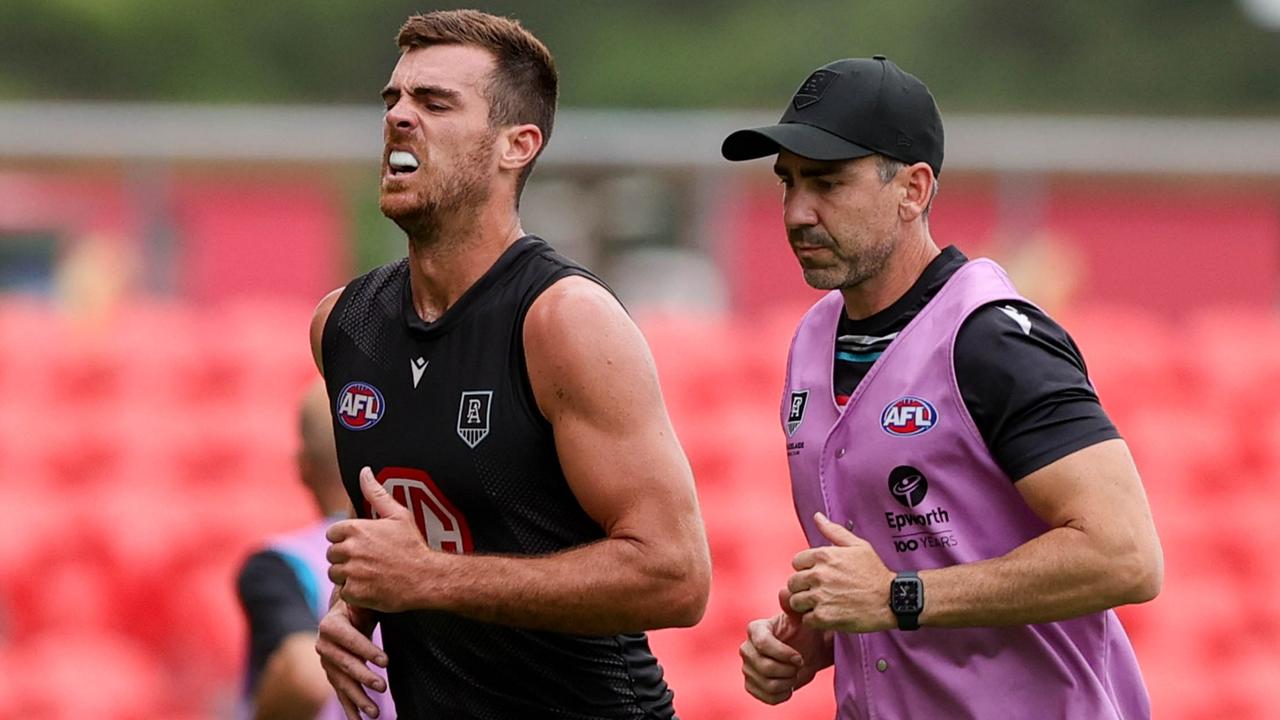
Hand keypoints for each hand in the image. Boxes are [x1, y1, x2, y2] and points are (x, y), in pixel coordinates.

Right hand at [315, 598, 387, 719]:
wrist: (346, 612)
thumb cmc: (360, 604)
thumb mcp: (364, 600)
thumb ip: (369, 601)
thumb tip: (385, 595)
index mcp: (331, 624)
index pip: (349, 639)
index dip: (367, 650)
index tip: (386, 662)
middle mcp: (324, 644)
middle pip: (345, 664)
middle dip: (364, 677)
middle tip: (382, 687)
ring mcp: (326, 662)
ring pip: (342, 683)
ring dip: (358, 699)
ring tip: (375, 713)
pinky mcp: (332, 675)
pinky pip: (341, 693)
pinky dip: (350, 708)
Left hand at [326, 467, 437, 612]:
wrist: (426, 578)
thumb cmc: (413, 546)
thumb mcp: (398, 515)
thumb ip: (376, 493)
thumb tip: (364, 472)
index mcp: (356, 528)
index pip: (333, 533)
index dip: (345, 539)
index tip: (360, 545)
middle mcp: (350, 549)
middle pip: (332, 554)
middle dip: (346, 557)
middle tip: (367, 561)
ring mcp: (351, 572)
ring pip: (335, 573)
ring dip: (348, 575)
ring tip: (369, 574)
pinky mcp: (354, 592)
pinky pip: (343, 591)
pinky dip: (354, 592)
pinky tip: (371, 586)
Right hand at [740, 587, 833, 704]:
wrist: (807, 652)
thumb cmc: (804, 632)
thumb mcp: (802, 619)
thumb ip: (793, 607)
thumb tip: (786, 591)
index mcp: (755, 630)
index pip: (763, 644)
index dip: (783, 654)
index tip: (799, 657)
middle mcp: (746, 648)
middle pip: (764, 667)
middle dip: (787, 670)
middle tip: (799, 664)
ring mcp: (747, 668)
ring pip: (766, 684)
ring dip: (787, 682)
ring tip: (794, 673)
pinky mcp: (751, 685)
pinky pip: (766, 696)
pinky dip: (782, 694)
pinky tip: (788, 685)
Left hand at [787, 512, 895, 632]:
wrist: (891, 600)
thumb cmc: (875, 573)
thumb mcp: (858, 546)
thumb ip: (834, 531)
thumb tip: (817, 517)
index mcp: (824, 555)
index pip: (796, 562)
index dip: (806, 569)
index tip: (818, 575)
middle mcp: (819, 575)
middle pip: (793, 583)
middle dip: (803, 587)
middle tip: (819, 592)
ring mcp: (820, 596)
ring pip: (796, 602)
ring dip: (806, 605)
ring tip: (822, 604)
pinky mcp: (824, 617)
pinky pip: (806, 620)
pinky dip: (815, 620)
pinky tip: (828, 615)